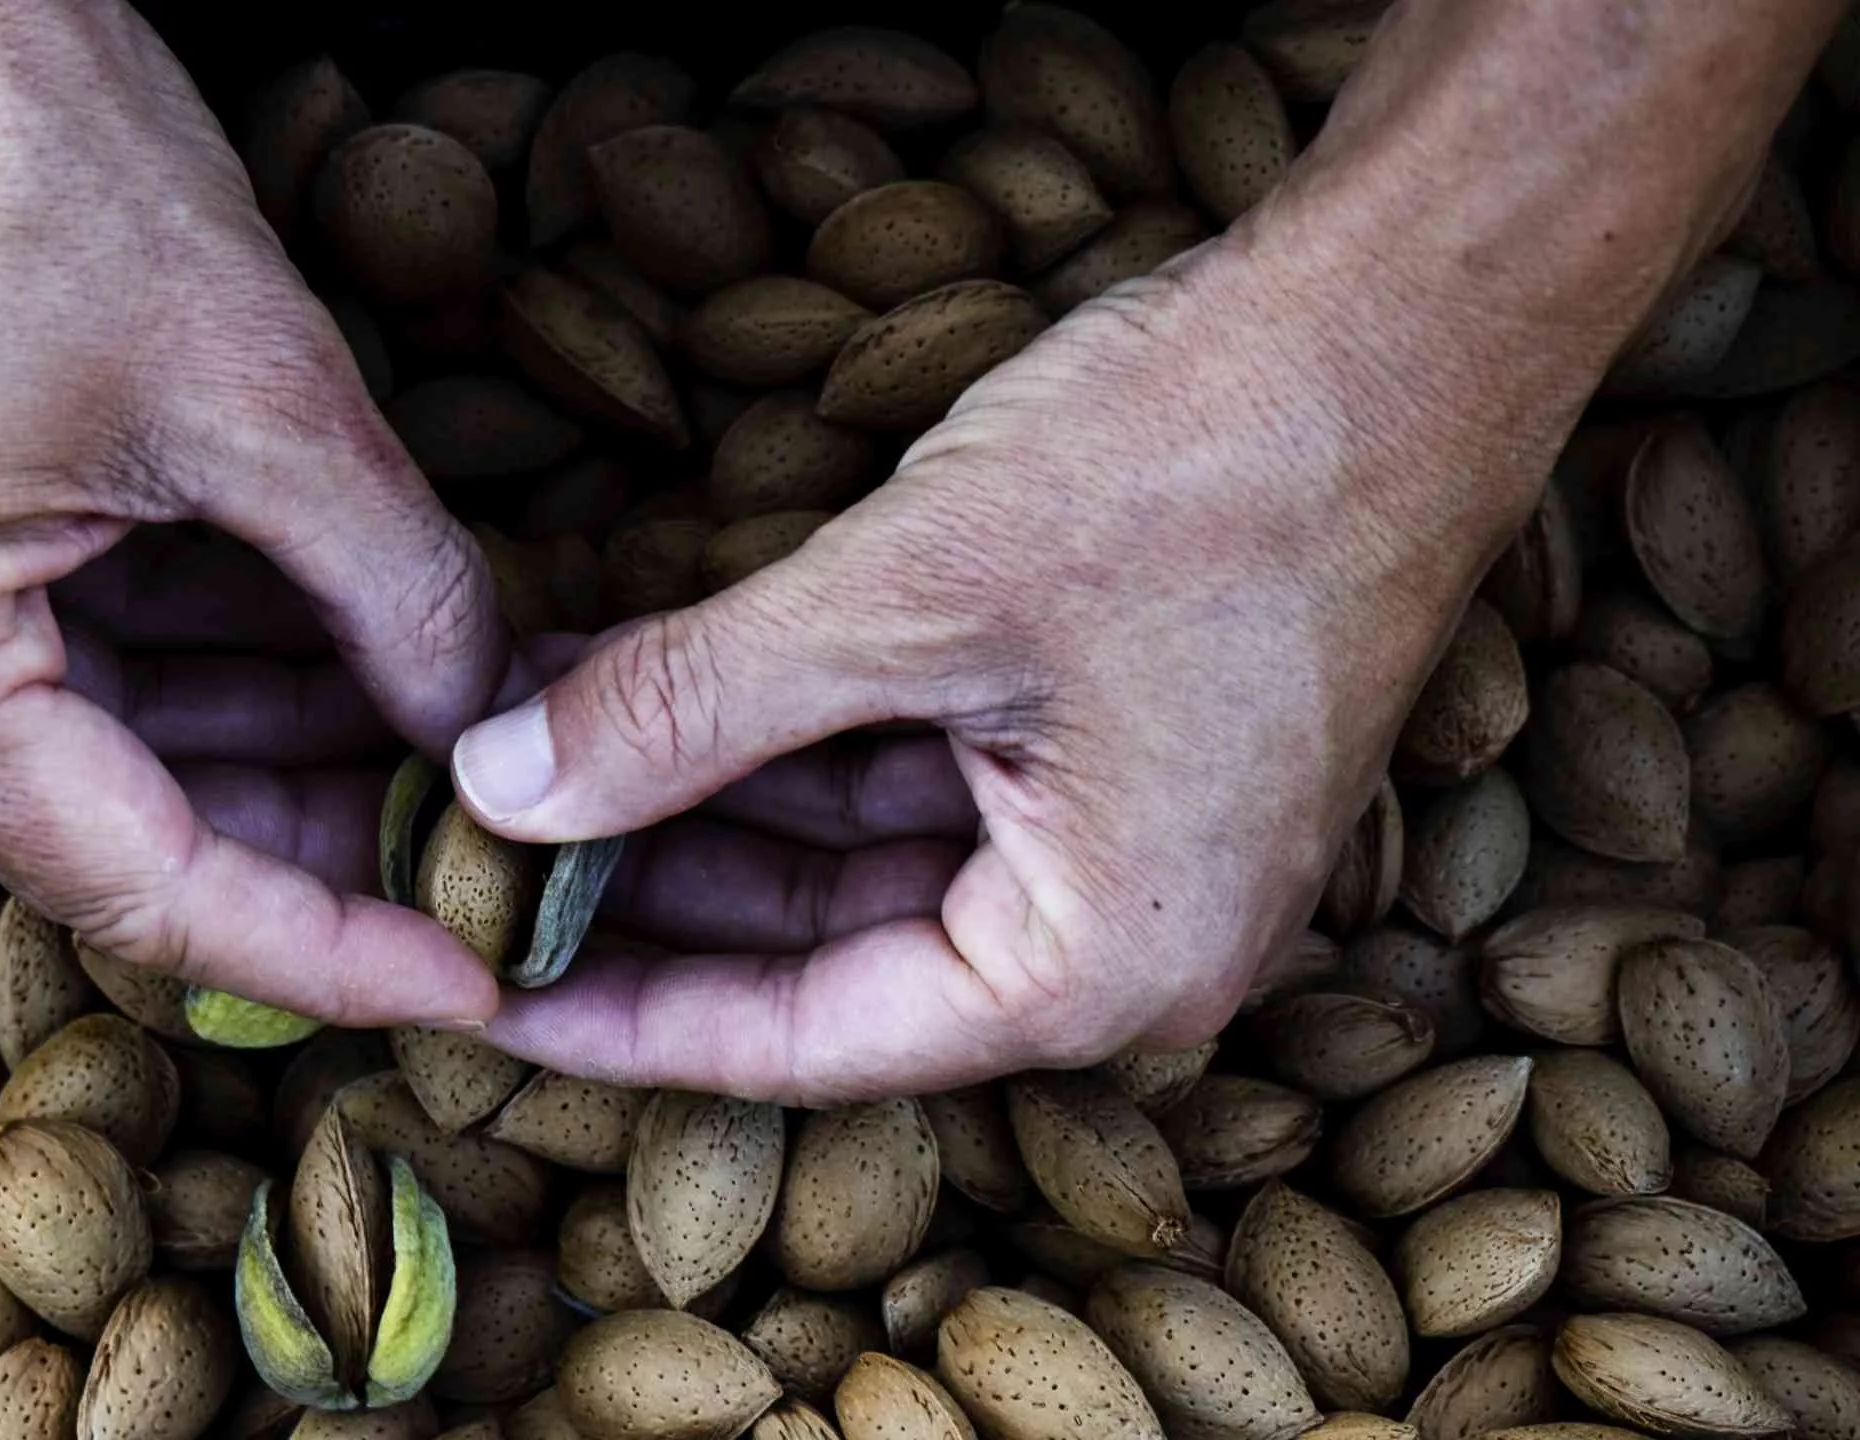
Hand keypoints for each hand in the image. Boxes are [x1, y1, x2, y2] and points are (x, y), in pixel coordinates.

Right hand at [0, 0, 506, 1026]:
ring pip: (108, 751)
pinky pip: (74, 661)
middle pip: (118, 834)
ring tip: (457, 768)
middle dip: (321, 848)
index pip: (146, 888)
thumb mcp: (268, 397)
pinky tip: (358, 672)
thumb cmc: (35, 154)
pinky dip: (216, 667)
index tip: (478, 981)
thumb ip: (396, 597)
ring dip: (280, 754)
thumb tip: (486, 731)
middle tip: (494, 870)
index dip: (330, 952)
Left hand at [447, 0, 1830, 1104]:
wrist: (1409, 318)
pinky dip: (768, 728)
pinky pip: (896, 774)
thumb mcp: (910, 599)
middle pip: (812, 956)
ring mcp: (1112, 843)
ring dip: (684, 794)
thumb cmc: (1212, 467)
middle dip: (632, 887)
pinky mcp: (1100, 748)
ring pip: (840, 855)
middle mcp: (1113, 941)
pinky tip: (627, 681)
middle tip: (455, 853)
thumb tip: (499, 786)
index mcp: (1098, 971)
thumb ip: (691, 706)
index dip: (615, 1014)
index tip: (467, 988)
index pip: (797, 1038)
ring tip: (511, 745)